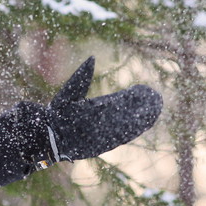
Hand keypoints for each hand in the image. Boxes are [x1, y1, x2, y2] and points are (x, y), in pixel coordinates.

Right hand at [42, 57, 161, 163]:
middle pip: (127, 117)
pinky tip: (146, 121)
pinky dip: (137, 128)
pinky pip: (124, 137)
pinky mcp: (103, 146)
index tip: (141, 88)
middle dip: (143, 107)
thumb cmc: (56, 115)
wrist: (49, 141)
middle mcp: (99, 128)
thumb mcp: (65, 94)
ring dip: (144, 118)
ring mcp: (102, 139)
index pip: (117, 104)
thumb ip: (79, 77)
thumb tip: (91, 58)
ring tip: (156, 106)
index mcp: (90, 114)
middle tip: (156, 96)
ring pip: (129, 128)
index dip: (132, 98)